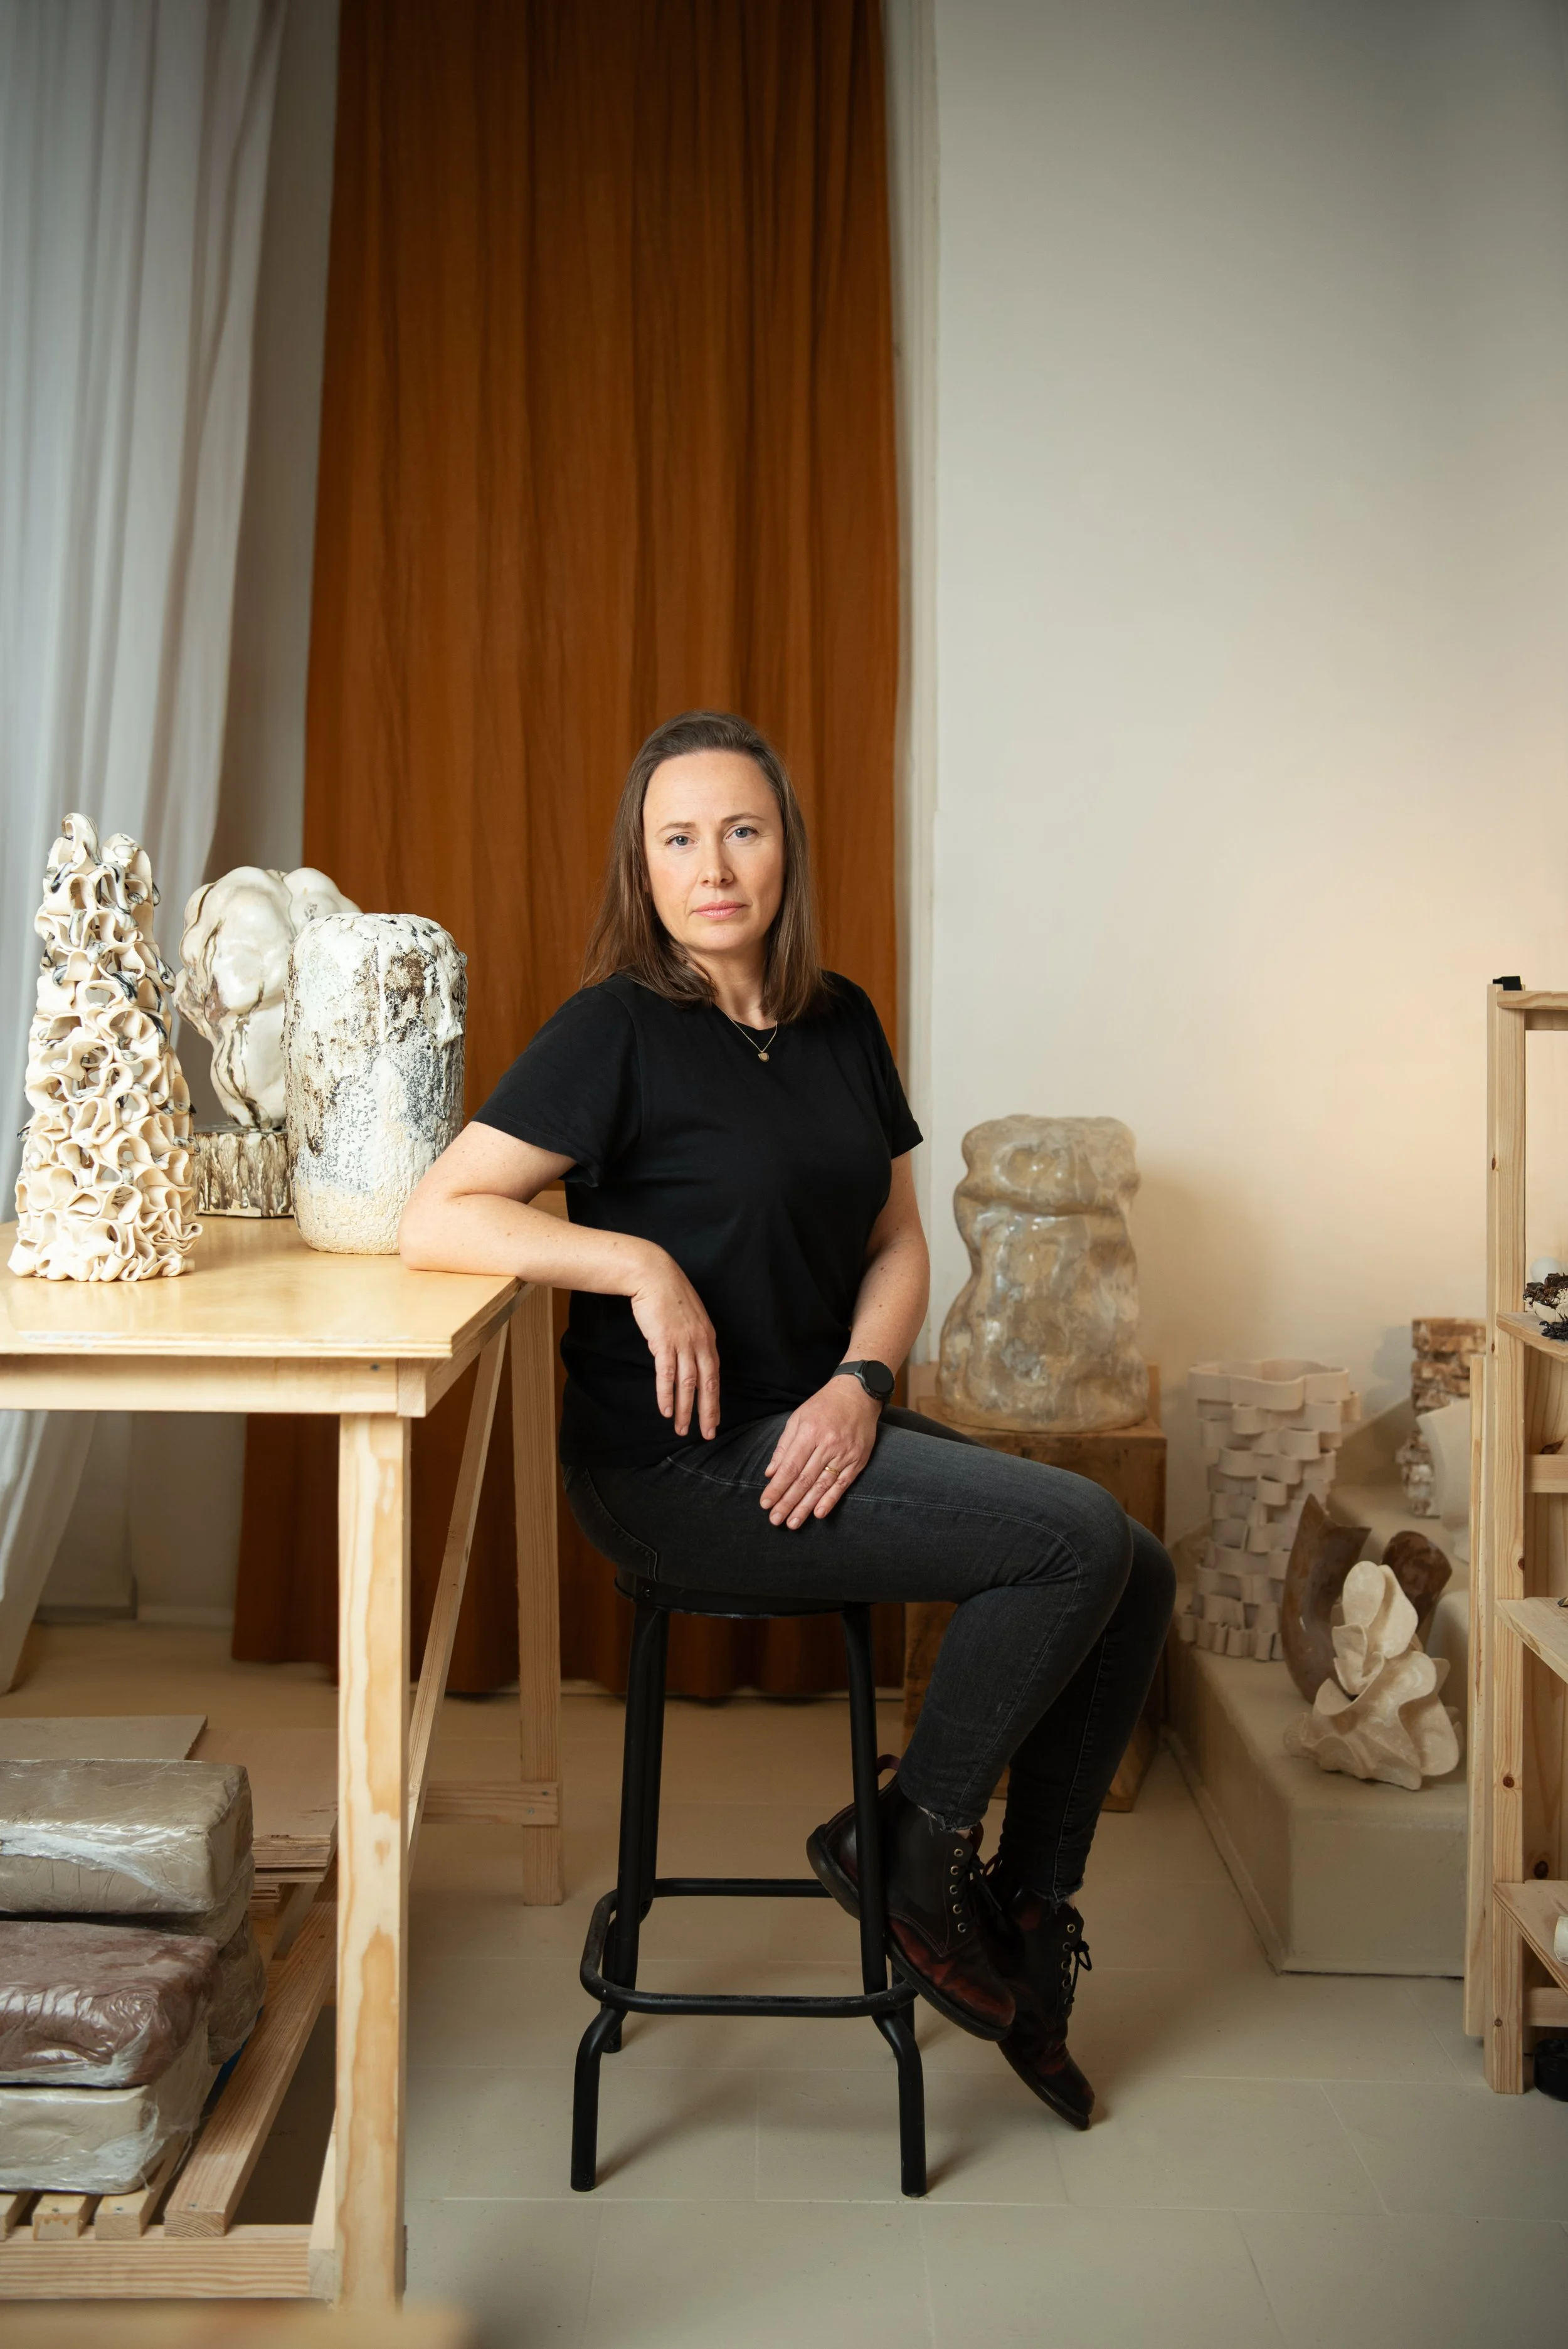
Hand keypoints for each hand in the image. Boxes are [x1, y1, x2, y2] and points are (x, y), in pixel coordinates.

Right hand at [627, 1248, 719, 1437]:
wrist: (653, 1274)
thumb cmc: (667, 1294)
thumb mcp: (688, 1317)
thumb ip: (691, 1337)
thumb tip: (689, 1355)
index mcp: (707, 1337)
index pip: (714, 1374)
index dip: (715, 1399)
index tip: (715, 1418)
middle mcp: (700, 1342)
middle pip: (707, 1384)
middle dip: (708, 1412)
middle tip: (708, 1434)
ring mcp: (683, 1342)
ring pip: (688, 1383)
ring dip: (685, 1409)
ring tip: (682, 1429)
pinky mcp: (664, 1342)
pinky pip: (667, 1374)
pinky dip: (667, 1394)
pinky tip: (665, 1410)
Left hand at [760, 1375, 880, 1527]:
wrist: (858, 1394)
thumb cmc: (823, 1406)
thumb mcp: (798, 1418)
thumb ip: (784, 1446)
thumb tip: (771, 1473)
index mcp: (809, 1432)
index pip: (790, 1467)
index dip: (777, 1487)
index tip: (765, 1503)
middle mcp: (828, 1444)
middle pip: (804, 1479)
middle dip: (788, 1502)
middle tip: (775, 1520)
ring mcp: (845, 1453)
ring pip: (822, 1485)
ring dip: (805, 1507)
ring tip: (793, 1523)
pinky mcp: (858, 1460)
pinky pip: (842, 1484)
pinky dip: (830, 1500)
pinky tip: (818, 1513)